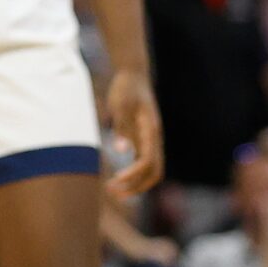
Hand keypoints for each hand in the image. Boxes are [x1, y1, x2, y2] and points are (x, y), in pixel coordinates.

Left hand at [104, 70, 164, 195]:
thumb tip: (121, 150)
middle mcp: (155, 139)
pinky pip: (144, 164)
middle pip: (154, 173)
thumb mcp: (120, 105)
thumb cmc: (126, 88)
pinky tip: (118, 178)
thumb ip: (121, 127)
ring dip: (135, 184)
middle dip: (136, 187)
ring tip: (114, 189)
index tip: (116, 180)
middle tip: (113, 192)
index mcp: (151, 131)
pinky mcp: (144, 139)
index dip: (133, 175)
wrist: (133, 74)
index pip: (147, 162)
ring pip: (151, 171)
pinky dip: (134, 175)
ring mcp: (151, 140)